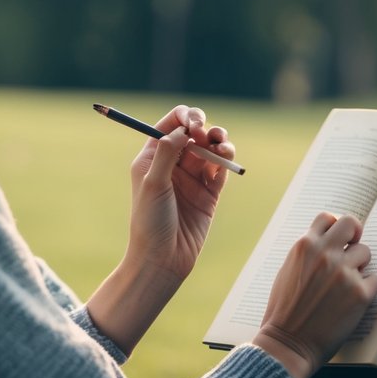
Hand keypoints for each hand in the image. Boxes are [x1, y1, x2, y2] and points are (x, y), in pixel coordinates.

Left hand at [125, 104, 235, 280]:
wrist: (163, 260)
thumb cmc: (149, 222)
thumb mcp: (153, 183)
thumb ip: (168, 152)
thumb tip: (184, 130)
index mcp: (153, 157)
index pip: (170, 125)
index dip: (184, 118)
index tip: (194, 124)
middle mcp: (173, 164)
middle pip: (193, 133)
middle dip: (204, 127)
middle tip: (206, 135)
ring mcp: (192, 178)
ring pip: (209, 149)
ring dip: (219, 140)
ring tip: (222, 145)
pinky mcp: (209, 193)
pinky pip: (220, 169)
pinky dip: (226, 159)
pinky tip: (227, 157)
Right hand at [253, 212, 376, 377]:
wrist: (287, 344)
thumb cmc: (283, 311)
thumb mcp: (286, 272)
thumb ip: (306, 254)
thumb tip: (327, 242)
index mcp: (304, 246)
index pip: (327, 218)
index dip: (336, 225)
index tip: (340, 236)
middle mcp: (325, 254)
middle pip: (351, 224)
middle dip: (354, 235)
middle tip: (354, 248)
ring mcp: (344, 273)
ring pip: (365, 253)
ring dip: (359, 266)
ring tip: (347, 284)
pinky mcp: (360, 294)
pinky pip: (375, 279)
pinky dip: (367, 289)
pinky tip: (353, 301)